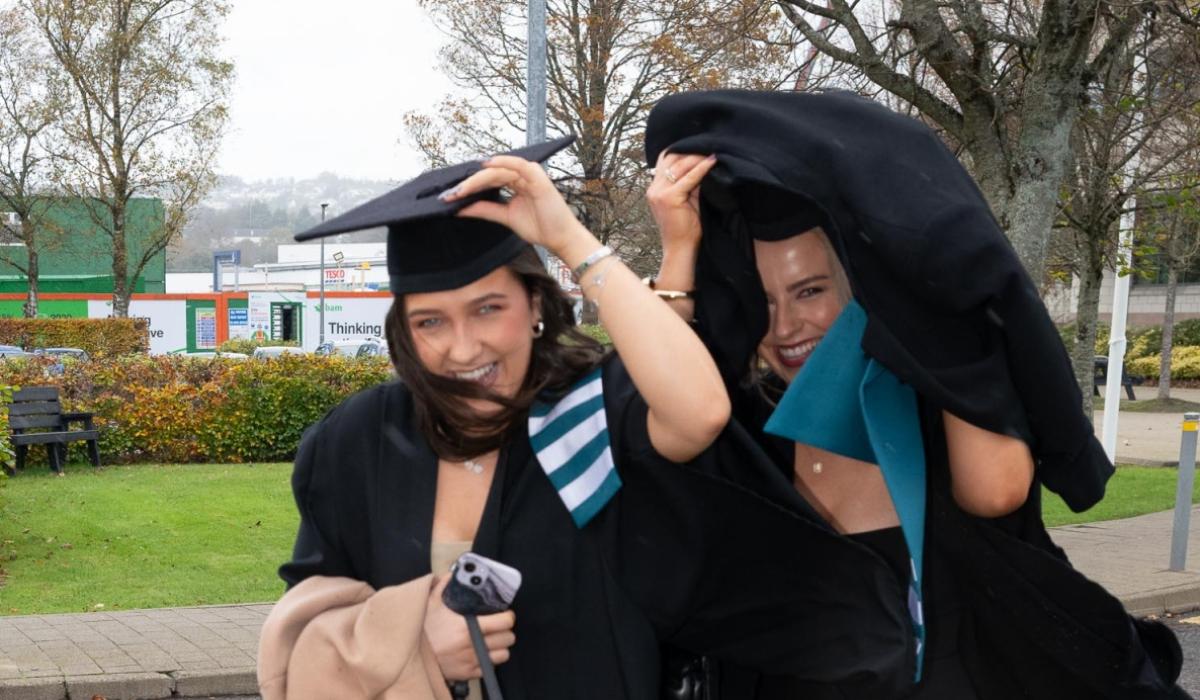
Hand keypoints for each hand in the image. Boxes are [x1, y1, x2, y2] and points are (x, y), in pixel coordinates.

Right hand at [424, 575, 516, 681]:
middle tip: (499, 626)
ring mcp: (471, 661)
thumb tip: (453, 573)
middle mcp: (473, 645)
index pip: (504, 622)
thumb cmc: (421, 629)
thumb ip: (444, 586)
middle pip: (507, 638)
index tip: (505, 614)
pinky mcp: (467, 674)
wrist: (408, 655)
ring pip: (503, 654)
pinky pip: (490, 668)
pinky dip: (489, 660)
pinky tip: (482, 653)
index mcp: (468, 627)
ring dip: (500, 647)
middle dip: (505, 631)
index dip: (508, 616)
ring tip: (493, 640)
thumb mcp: (430, 603)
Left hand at [442, 155, 588, 256]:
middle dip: (468, 184)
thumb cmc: (539, 227)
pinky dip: (501, 162)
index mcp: (515, 182)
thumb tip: (461, 208)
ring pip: (498, 170)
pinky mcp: (538, 176)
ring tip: (460, 189)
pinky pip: (517, 164)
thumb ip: (486, 209)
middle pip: (489, 174)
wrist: (559, 239)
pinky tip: (485, 165)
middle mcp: (522, 176)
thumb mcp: (506, 217)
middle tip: (449, 195)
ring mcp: (530, 174)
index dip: (468, 187)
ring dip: (477, 179)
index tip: (449, 196)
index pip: (487, 179)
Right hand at [646, 152, 716, 251]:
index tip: (699, 146)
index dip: (681, 151)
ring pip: (678, 165)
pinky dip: (701, 169)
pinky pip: (688, 178)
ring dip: (696, 158)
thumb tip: (703, 162)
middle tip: (708, 147)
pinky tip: (711, 163)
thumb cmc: (686, 228)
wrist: (680, 248)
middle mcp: (653, 188)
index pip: (665, 160)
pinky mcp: (668, 198)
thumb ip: (690, 182)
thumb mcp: (687, 199)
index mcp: (655, 188)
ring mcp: (658, 193)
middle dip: (689, 152)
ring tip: (711, 154)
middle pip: (670, 159)